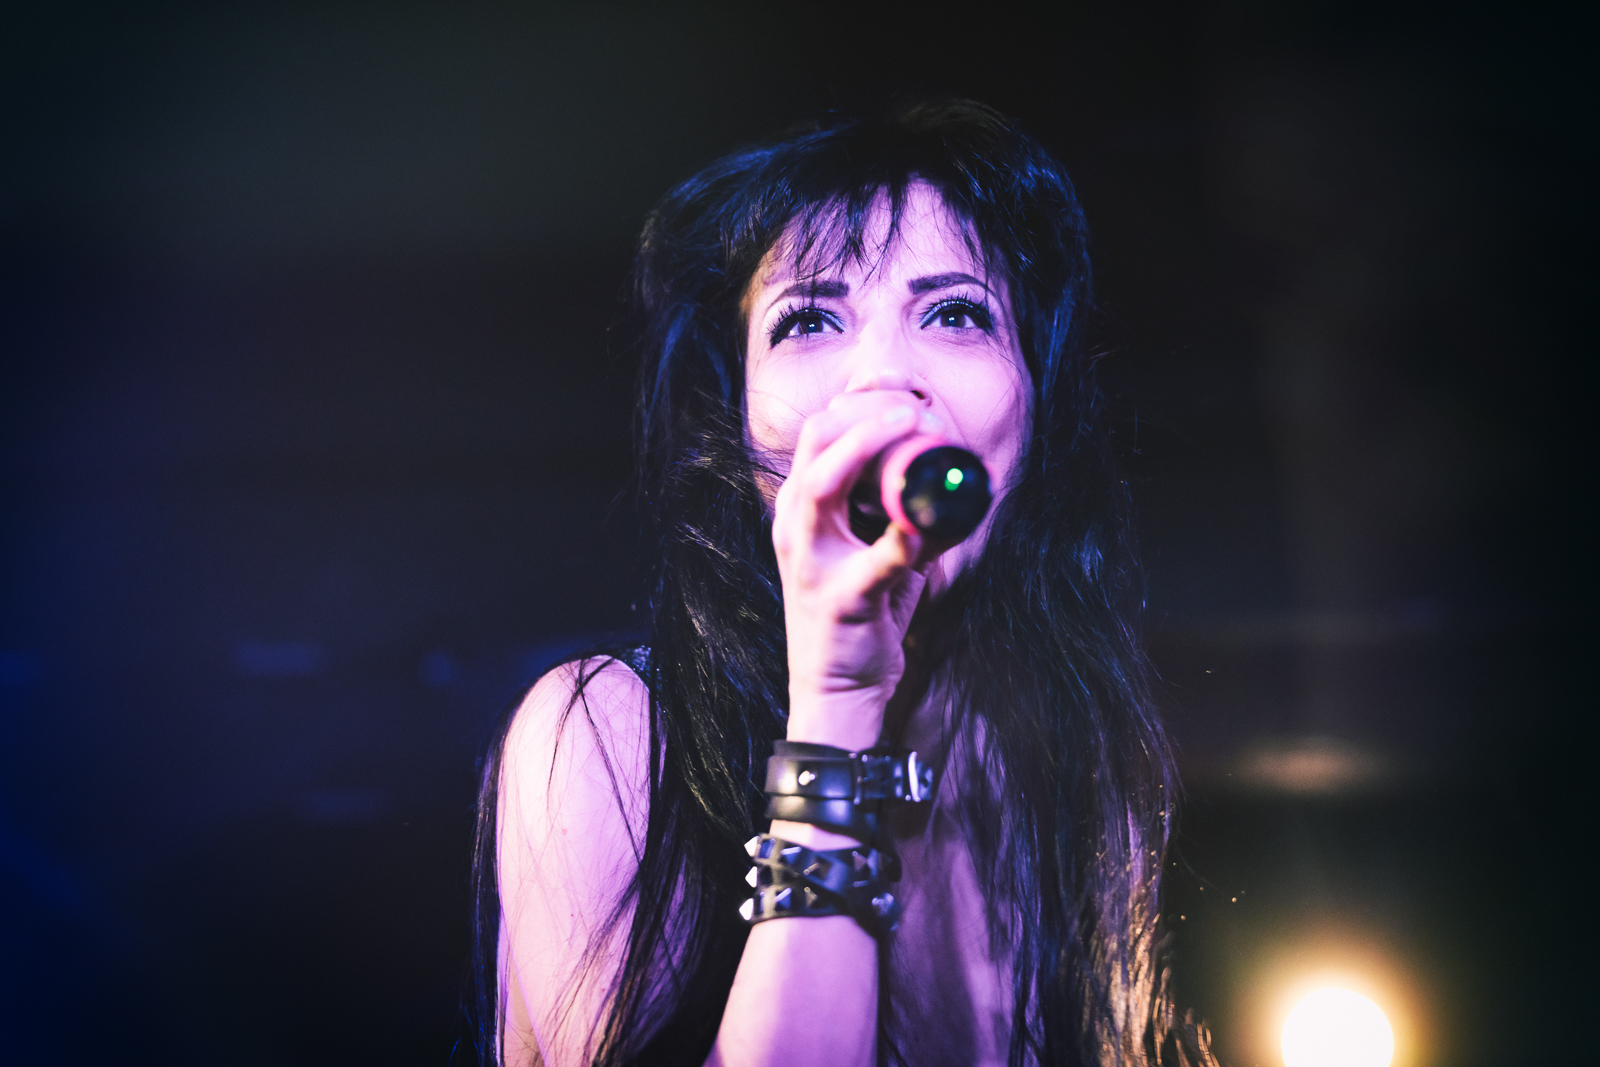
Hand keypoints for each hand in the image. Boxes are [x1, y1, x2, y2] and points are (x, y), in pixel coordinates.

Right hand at [771, 391, 943, 751]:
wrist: (839, 691)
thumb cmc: (861, 618)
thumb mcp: (883, 553)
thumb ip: (908, 515)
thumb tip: (955, 478)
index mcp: (804, 508)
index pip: (821, 430)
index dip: (863, 403)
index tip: (909, 397)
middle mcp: (796, 526)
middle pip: (815, 439)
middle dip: (868, 414)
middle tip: (918, 412)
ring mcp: (810, 560)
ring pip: (821, 483)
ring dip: (869, 447)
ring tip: (914, 429)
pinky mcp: (838, 599)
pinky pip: (874, 560)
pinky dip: (904, 539)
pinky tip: (925, 526)